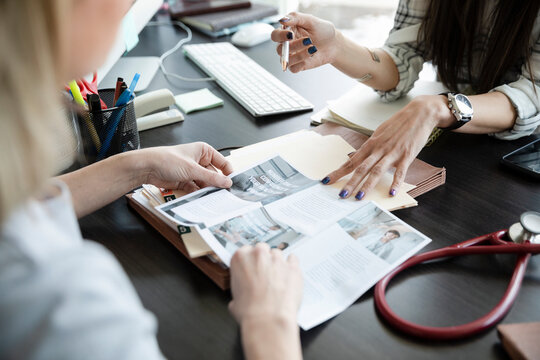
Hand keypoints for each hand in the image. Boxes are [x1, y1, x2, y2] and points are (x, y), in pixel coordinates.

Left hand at [139, 142, 232, 192]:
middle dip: (217, 184)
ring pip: (205, 183)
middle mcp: (198, 160)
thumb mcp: (192, 169)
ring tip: (212, 197)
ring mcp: (192, 172)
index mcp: (203, 151)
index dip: (228, 173)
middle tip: (223, 193)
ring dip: (207, 190)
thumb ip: (211, 177)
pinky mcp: (185, 181)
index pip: (222, 162)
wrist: (147, 168)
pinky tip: (200, 198)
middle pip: (214, 175)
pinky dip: (198, 193)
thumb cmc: (166, 159)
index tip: (232, 183)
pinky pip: (196, 189)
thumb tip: (226, 182)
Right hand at [229, 243, 302, 325]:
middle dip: (262, 259)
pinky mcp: (293, 266)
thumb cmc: (250, 312)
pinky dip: (291, 265)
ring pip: (277, 254)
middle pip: (261, 248)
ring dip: (277, 263)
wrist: (268, 320)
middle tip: (263, 274)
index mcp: (240, 258)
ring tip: (276, 278)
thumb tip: (241, 295)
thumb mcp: (234, 300)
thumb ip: (239, 289)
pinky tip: (288, 274)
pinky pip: (293, 259)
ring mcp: (277, 259)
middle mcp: (259, 255)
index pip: (244, 250)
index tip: (251, 267)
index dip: (249, 260)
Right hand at [271, 12, 337, 72]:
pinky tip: (311, 57)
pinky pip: (293, 69)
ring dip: (300, 55)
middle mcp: (287, 45)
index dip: (280, 36)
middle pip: (279, 49)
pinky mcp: (298, 65)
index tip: (291, 34)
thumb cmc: (322, 31)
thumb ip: (296, 18)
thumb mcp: (310, 20)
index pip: (275, 35)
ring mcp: (292, 56)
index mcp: (287, 32)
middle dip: (293, 46)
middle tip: (307, 40)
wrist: (333, 44)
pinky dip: (301, 63)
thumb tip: (282, 20)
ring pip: (287, 60)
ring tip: (313, 48)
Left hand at [322, 96, 449, 198]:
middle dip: (350, 182)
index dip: (339, 171)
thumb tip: (356, 157)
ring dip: (368, 185)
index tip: (327, 180)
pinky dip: (396, 182)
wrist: (419, 113)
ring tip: (360, 197)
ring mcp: (392, 152)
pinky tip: (391, 192)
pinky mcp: (407, 155)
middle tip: (341, 195)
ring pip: (377, 171)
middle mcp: (379, 149)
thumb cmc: (398, 124)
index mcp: (371, 144)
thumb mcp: (379, 134)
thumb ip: (369, 148)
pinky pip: (400, 171)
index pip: (351, 161)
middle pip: (361, 168)